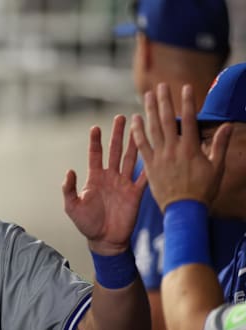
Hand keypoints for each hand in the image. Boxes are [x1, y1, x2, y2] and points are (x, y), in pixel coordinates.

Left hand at [63, 115, 146, 254]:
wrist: (105, 240)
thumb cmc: (86, 224)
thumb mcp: (73, 206)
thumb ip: (69, 189)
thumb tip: (69, 171)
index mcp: (95, 178)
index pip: (95, 154)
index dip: (95, 141)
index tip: (95, 127)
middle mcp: (110, 177)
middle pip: (115, 151)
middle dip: (118, 134)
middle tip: (122, 118)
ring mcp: (124, 183)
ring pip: (131, 159)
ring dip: (135, 143)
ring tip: (141, 127)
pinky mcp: (136, 193)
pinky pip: (144, 177)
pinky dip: (150, 165)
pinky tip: (157, 152)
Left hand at [132, 83, 231, 211]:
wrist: (184, 211)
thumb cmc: (203, 191)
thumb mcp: (217, 168)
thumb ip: (220, 145)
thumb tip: (228, 125)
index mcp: (191, 149)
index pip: (188, 120)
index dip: (187, 102)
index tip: (185, 87)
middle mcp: (173, 150)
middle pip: (166, 120)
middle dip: (164, 101)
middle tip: (161, 85)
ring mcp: (159, 158)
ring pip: (152, 130)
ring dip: (149, 111)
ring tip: (147, 96)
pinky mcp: (149, 166)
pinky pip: (141, 146)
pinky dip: (137, 132)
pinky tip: (134, 120)